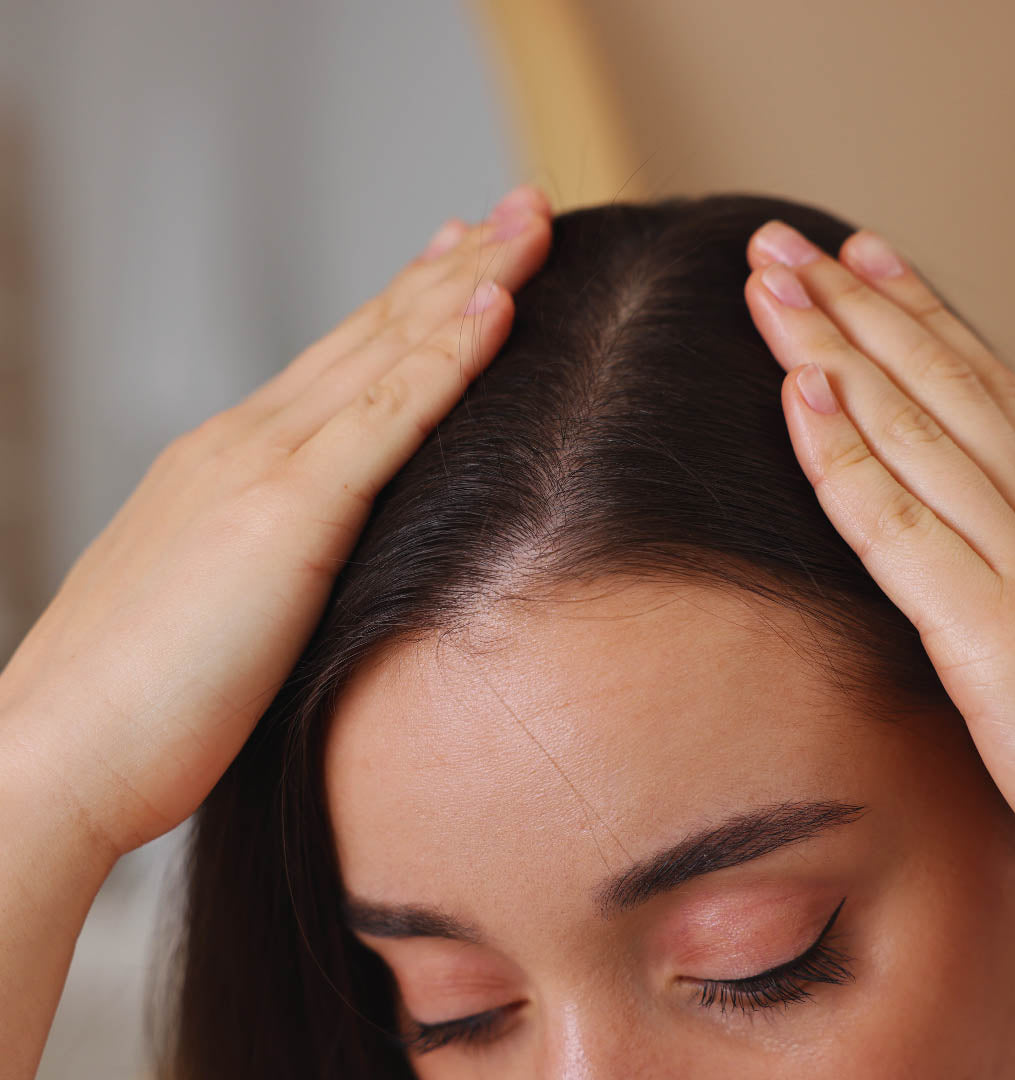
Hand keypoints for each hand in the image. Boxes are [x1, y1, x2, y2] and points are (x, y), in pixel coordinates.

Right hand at [0, 184, 552, 859]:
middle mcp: (247, 440)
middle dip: (455, 262)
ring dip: (469, 280)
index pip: (342, 362)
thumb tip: (326, 559)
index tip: (466, 259)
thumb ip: (275, 557)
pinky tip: (499, 307)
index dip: (411, 304)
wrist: (57, 754)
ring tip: (531, 221)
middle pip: (373, 332)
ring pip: (387, 351)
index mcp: (231, 461)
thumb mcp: (220, 600)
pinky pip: (387, 418)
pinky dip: (446, 358)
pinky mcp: (286, 514)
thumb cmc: (138, 701)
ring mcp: (263, 467)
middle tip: (520, 206)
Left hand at [743, 220, 1014, 898]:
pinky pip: (898, 525)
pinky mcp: (995, 634)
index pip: (980, 386)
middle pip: (937, 385)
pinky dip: (843, 452)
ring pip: (912, 430)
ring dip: (834, 347)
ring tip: (772, 284)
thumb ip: (1012, 562)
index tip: (859, 250)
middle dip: (854, 303)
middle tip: (783, 240)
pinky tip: (799, 391)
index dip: (916, 311)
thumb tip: (973, 518)